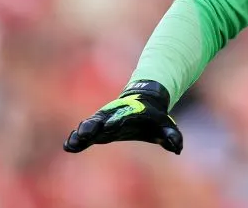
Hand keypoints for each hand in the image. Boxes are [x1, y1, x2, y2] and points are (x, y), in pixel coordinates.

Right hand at [63, 80, 182, 154]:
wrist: (143, 101)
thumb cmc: (153, 116)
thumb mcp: (164, 124)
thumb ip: (171, 134)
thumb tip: (178, 147)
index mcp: (129, 114)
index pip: (122, 117)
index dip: (116, 121)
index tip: (108, 126)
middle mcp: (113, 116)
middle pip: (101, 121)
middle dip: (92, 127)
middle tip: (83, 134)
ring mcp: (103, 122)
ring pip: (90, 126)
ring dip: (81, 134)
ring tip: (72, 143)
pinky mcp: (98, 129)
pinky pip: (85, 133)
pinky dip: (78, 138)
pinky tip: (69, 146)